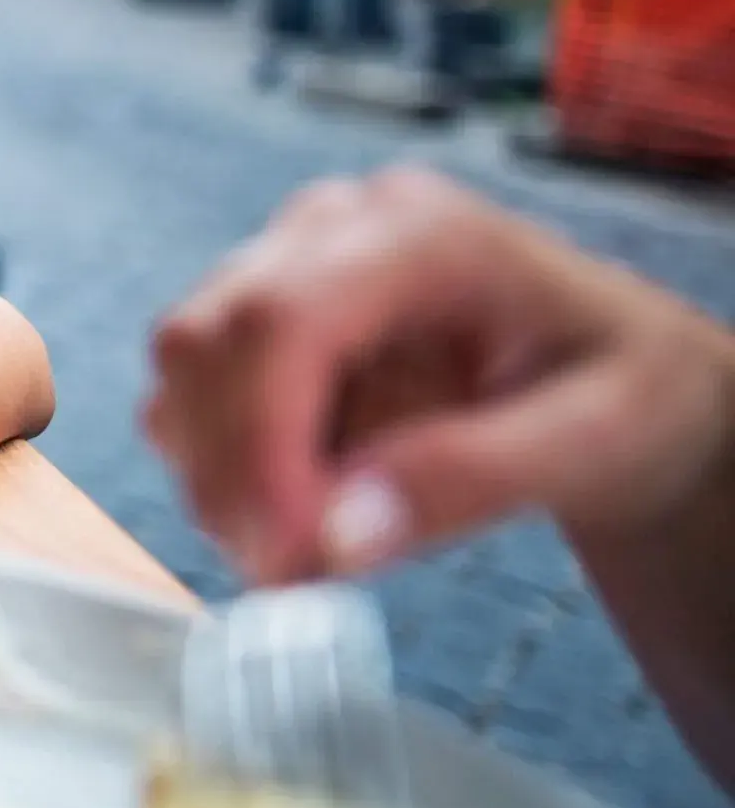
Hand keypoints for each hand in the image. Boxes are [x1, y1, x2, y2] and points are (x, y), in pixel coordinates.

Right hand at [144, 167, 734, 583]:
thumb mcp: (598, 441)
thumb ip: (469, 482)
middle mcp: (332, 230)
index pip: (281, 318)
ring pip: (182, 375)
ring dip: (219, 481)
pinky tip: (305, 507)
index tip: (288, 552)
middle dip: (230, 475)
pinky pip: (189, 402)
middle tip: (295, 577)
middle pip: (203, 340)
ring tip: (317, 549)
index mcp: (423, 233)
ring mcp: (283, 268)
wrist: (618, 380)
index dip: (258, 441)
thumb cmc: (626, 392)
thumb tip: (333, 539)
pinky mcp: (255, 321)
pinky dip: (222, 474)